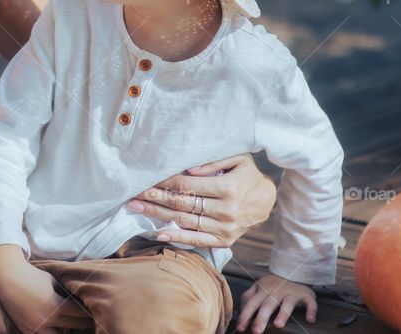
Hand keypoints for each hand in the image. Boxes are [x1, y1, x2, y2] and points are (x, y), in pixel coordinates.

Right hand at [0, 250, 89, 333]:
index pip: (79, 315)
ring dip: (67, 331)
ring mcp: (35, 327)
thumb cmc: (32, 275)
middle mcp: (46, 320)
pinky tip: (58, 327)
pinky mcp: (27, 330)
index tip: (95, 312)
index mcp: (55, 306)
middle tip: (90, 321)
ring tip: (73, 326)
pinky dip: (52, 332)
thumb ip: (65, 293)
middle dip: (83, 323)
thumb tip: (79, 299)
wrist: (7, 276)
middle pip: (72, 326)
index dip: (88, 314)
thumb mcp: (53, 281)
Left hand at [127, 153, 275, 247]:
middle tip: (133, 195)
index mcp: (228, 188)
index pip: (187, 185)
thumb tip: (187, 168)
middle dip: (154, 198)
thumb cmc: (248, 175)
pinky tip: (158, 233)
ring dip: (157, 215)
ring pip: (184, 221)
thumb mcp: (238, 160)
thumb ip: (214, 162)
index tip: (145, 180)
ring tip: (137, 209)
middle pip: (182, 204)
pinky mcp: (224, 240)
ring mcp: (224, 228)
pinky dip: (177, 238)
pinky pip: (197, 240)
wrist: (268, 201)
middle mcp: (225, 210)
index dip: (164, 183)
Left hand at [236, 274, 316, 332]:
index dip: (245, 315)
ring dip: (283, 314)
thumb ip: (249, 296)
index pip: (252, 303)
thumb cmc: (274, 283)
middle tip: (256, 331)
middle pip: (268, 305)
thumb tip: (240, 309)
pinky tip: (309, 320)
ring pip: (287, 304)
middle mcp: (277, 291)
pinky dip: (311, 311)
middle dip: (261, 318)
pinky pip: (310, 303)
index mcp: (263, 290)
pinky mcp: (306, 295)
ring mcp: (292, 293)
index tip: (239, 327)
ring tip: (278, 325)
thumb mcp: (259, 286)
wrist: (295, 270)